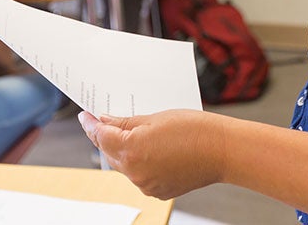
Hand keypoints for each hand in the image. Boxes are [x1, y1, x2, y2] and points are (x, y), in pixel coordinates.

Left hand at [78, 110, 225, 198]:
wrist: (223, 151)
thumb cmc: (194, 129)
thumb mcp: (155, 118)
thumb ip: (126, 122)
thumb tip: (106, 121)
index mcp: (131, 150)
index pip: (100, 136)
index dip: (90, 124)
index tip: (84, 116)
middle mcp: (135, 172)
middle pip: (110, 152)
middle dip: (106, 137)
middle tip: (105, 120)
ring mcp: (146, 185)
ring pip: (124, 165)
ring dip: (123, 150)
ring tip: (132, 132)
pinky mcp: (158, 191)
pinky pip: (139, 175)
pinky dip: (139, 162)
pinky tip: (149, 148)